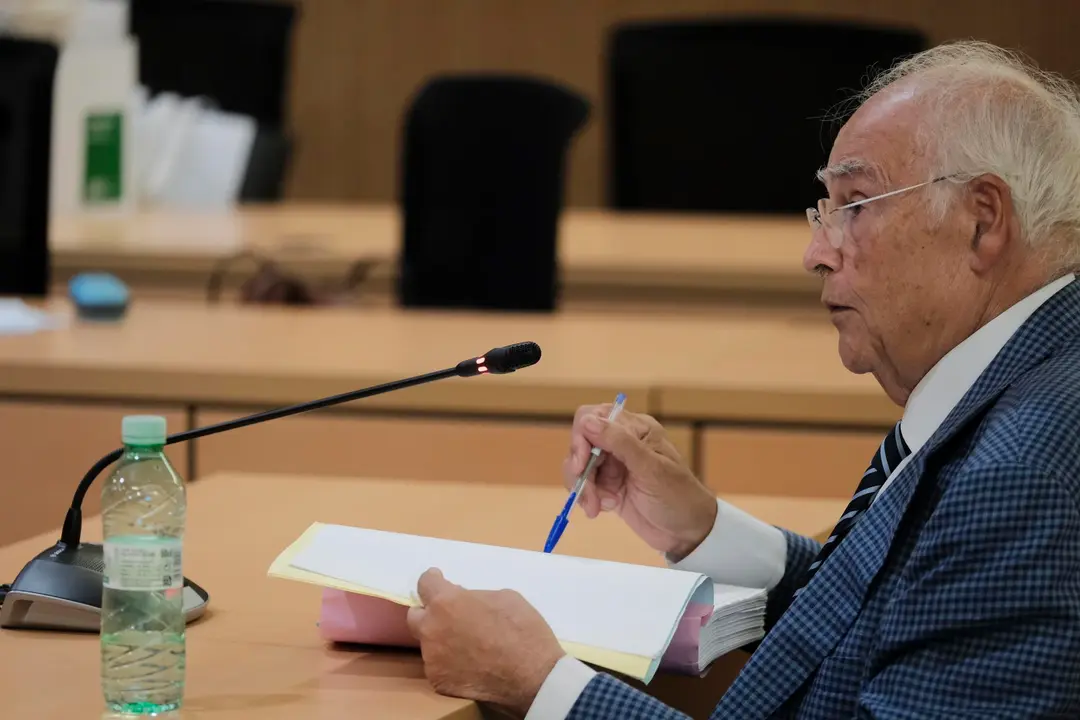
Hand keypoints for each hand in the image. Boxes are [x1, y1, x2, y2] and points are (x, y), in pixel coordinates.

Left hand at [406, 568, 564, 716]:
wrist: (534, 676)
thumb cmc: (523, 631)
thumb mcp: (504, 597)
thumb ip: (475, 597)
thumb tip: (465, 602)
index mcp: (446, 603)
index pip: (425, 584)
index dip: (433, 580)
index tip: (438, 579)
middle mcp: (432, 630)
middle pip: (415, 616)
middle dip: (429, 612)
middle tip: (449, 615)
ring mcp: (432, 659)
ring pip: (429, 644)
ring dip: (442, 639)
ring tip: (467, 645)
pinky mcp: (438, 681)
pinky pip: (439, 666)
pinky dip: (450, 663)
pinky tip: (471, 665)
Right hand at [564, 404, 716, 559]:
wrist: (687, 534)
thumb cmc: (678, 497)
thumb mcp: (651, 469)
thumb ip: (620, 443)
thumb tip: (587, 421)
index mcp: (636, 429)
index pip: (594, 416)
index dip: (582, 437)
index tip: (581, 463)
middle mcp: (622, 442)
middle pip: (581, 442)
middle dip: (580, 468)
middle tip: (588, 493)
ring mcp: (614, 465)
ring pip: (578, 465)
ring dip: (583, 487)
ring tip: (596, 507)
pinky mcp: (608, 486)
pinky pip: (584, 484)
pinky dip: (586, 497)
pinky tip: (600, 510)